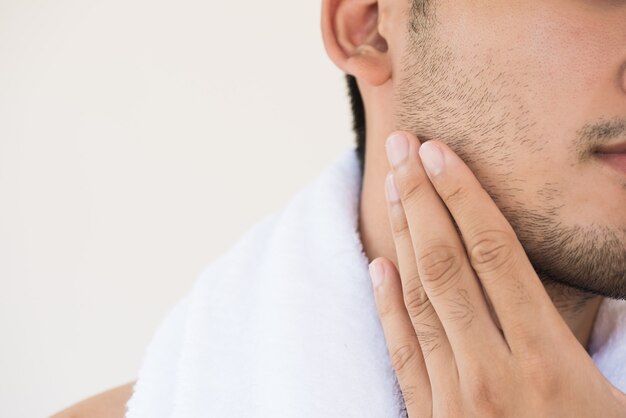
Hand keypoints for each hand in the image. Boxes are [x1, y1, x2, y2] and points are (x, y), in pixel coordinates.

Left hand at [367, 131, 625, 416]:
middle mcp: (490, 374)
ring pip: (419, 299)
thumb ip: (601, 338)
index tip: (441, 152)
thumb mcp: (618, 401)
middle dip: (423, 197)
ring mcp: (451, 400)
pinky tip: (379, 266)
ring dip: (403, 236)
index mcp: (548, 366)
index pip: (493, 255)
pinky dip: (388, 305)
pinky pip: (403, 353)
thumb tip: (607, 298)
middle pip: (445, 264)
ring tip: (393, 187)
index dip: (465, 197)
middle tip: (402, 145)